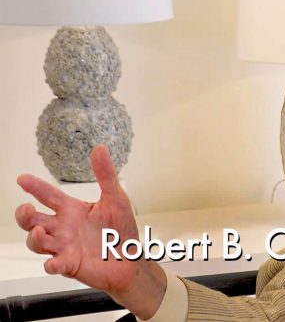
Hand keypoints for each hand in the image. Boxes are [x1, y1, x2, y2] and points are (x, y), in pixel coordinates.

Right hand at [15, 145, 165, 318]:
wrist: (131, 259)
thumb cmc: (121, 230)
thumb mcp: (116, 198)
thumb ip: (106, 175)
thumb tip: (99, 148)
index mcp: (72, 210)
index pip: (48, 196)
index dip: (35, 187)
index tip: (22, 178)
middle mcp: (63, 228)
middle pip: (34, 221)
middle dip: (25, 216)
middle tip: (26, 209)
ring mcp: (64, 247)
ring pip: (38, 243)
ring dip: (35, 238)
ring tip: (40, 232)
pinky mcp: (70, 264)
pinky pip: (55, 265)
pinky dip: (52, 265)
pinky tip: (54, 262)